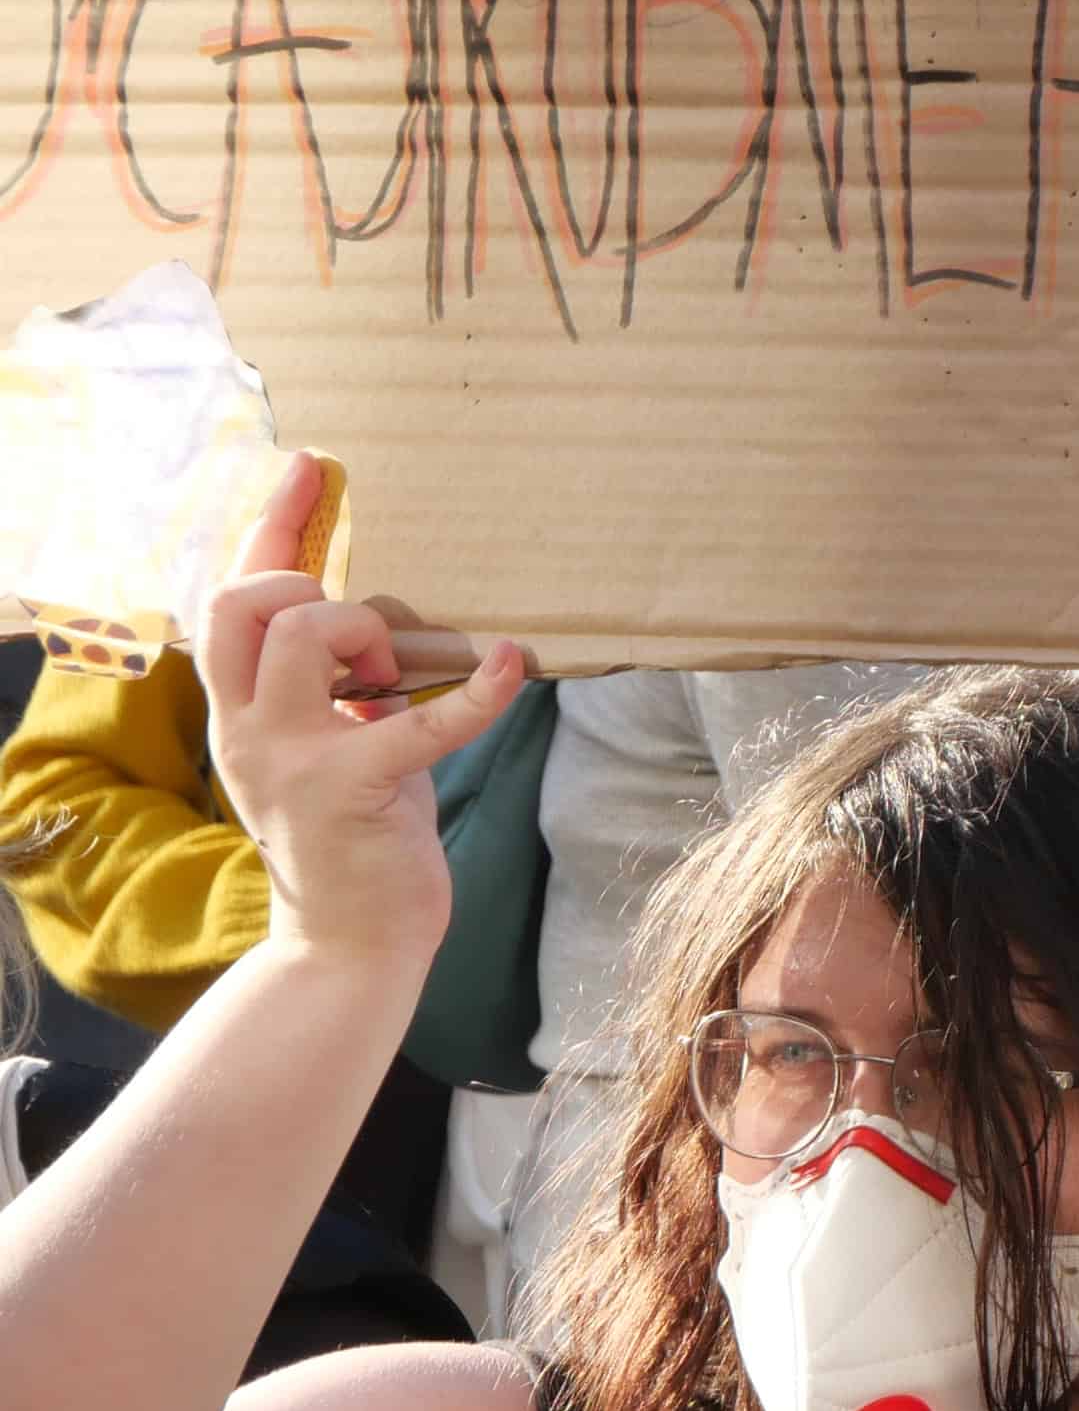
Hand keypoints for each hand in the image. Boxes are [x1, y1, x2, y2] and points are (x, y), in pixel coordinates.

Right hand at [190, 461, 526, 970]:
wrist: (348, 942)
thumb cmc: (356, 835)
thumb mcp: (332, 746)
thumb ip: (338, 689)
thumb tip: (389, 628)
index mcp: (241, 708)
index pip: (232, 599)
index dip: (272, 527)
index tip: (310, 468)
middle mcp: (247, 725)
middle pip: (248, 604)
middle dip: (311, 588)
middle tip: (372, 637)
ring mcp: (288, 758)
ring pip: (304, 638)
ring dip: (371, 633)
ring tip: (405, 678)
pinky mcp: (350, 791)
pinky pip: (414, 722)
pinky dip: (474, 690)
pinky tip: (513, 663)